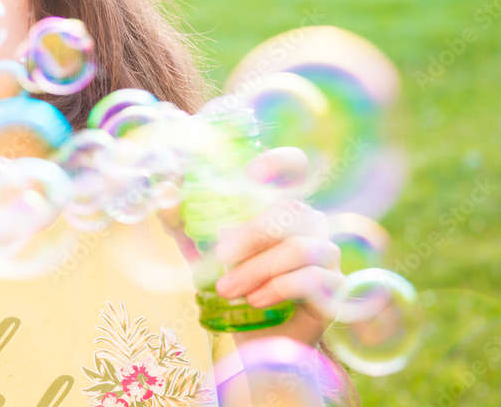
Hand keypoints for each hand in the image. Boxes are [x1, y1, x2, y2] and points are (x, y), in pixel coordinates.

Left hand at [158, 147, 343, 346]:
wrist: (257, 338)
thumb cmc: (232, 284)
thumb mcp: (199, 250)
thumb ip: (181, 221)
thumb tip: (165, 189)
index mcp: (280, 207)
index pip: (295, 168)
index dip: (281, 162)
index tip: (252, 173)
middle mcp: (310, 225)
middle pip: (292, 211)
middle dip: (252, 235)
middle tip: (221, 257)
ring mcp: (328, 256)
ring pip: (300, 249)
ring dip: (258, 269)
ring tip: (228, 289)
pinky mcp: (335, 290)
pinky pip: (313, 280)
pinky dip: (277, 289)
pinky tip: (255, 300)